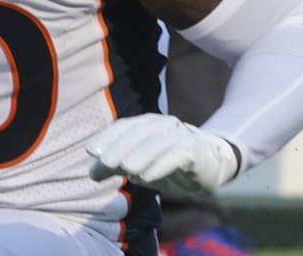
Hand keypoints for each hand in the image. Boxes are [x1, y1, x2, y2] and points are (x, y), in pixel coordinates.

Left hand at [87, 113, 238, 196]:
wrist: (211, 165)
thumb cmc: (169, 163)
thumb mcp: (140, 166)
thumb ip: (117, 166)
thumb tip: (91, 173)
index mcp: (147, 124)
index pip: (124, 127)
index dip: (106, 137)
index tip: (91, 152)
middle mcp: (163, 125)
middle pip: (138, 132)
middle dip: (119, 146)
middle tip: (104, 162)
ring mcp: (180, 136)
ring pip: (157, 142)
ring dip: (140, 155)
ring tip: (126, 169)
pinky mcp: (194, 152)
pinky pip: (176, 156)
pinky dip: (160, 166)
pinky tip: (147, 178)